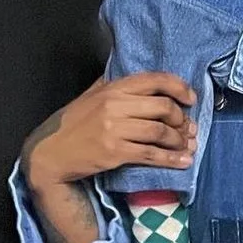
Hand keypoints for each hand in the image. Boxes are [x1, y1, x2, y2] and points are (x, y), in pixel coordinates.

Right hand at [20, 72, 197, 195]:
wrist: (50, 153)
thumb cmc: (73, 124)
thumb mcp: (91, 96)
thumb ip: (114, 86)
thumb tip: (142, 81)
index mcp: (112, 88)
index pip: (154, 80)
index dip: (179, 87)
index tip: (191, 98)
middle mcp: (114, 105)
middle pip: (163, 106)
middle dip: (182, 119)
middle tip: (189, 129)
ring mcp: (114, 129)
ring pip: (160, 131)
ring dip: (179, 140)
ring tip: (188, 146)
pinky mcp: (114, 152)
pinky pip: (150, 154)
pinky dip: (170, 159)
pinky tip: (182, 162)